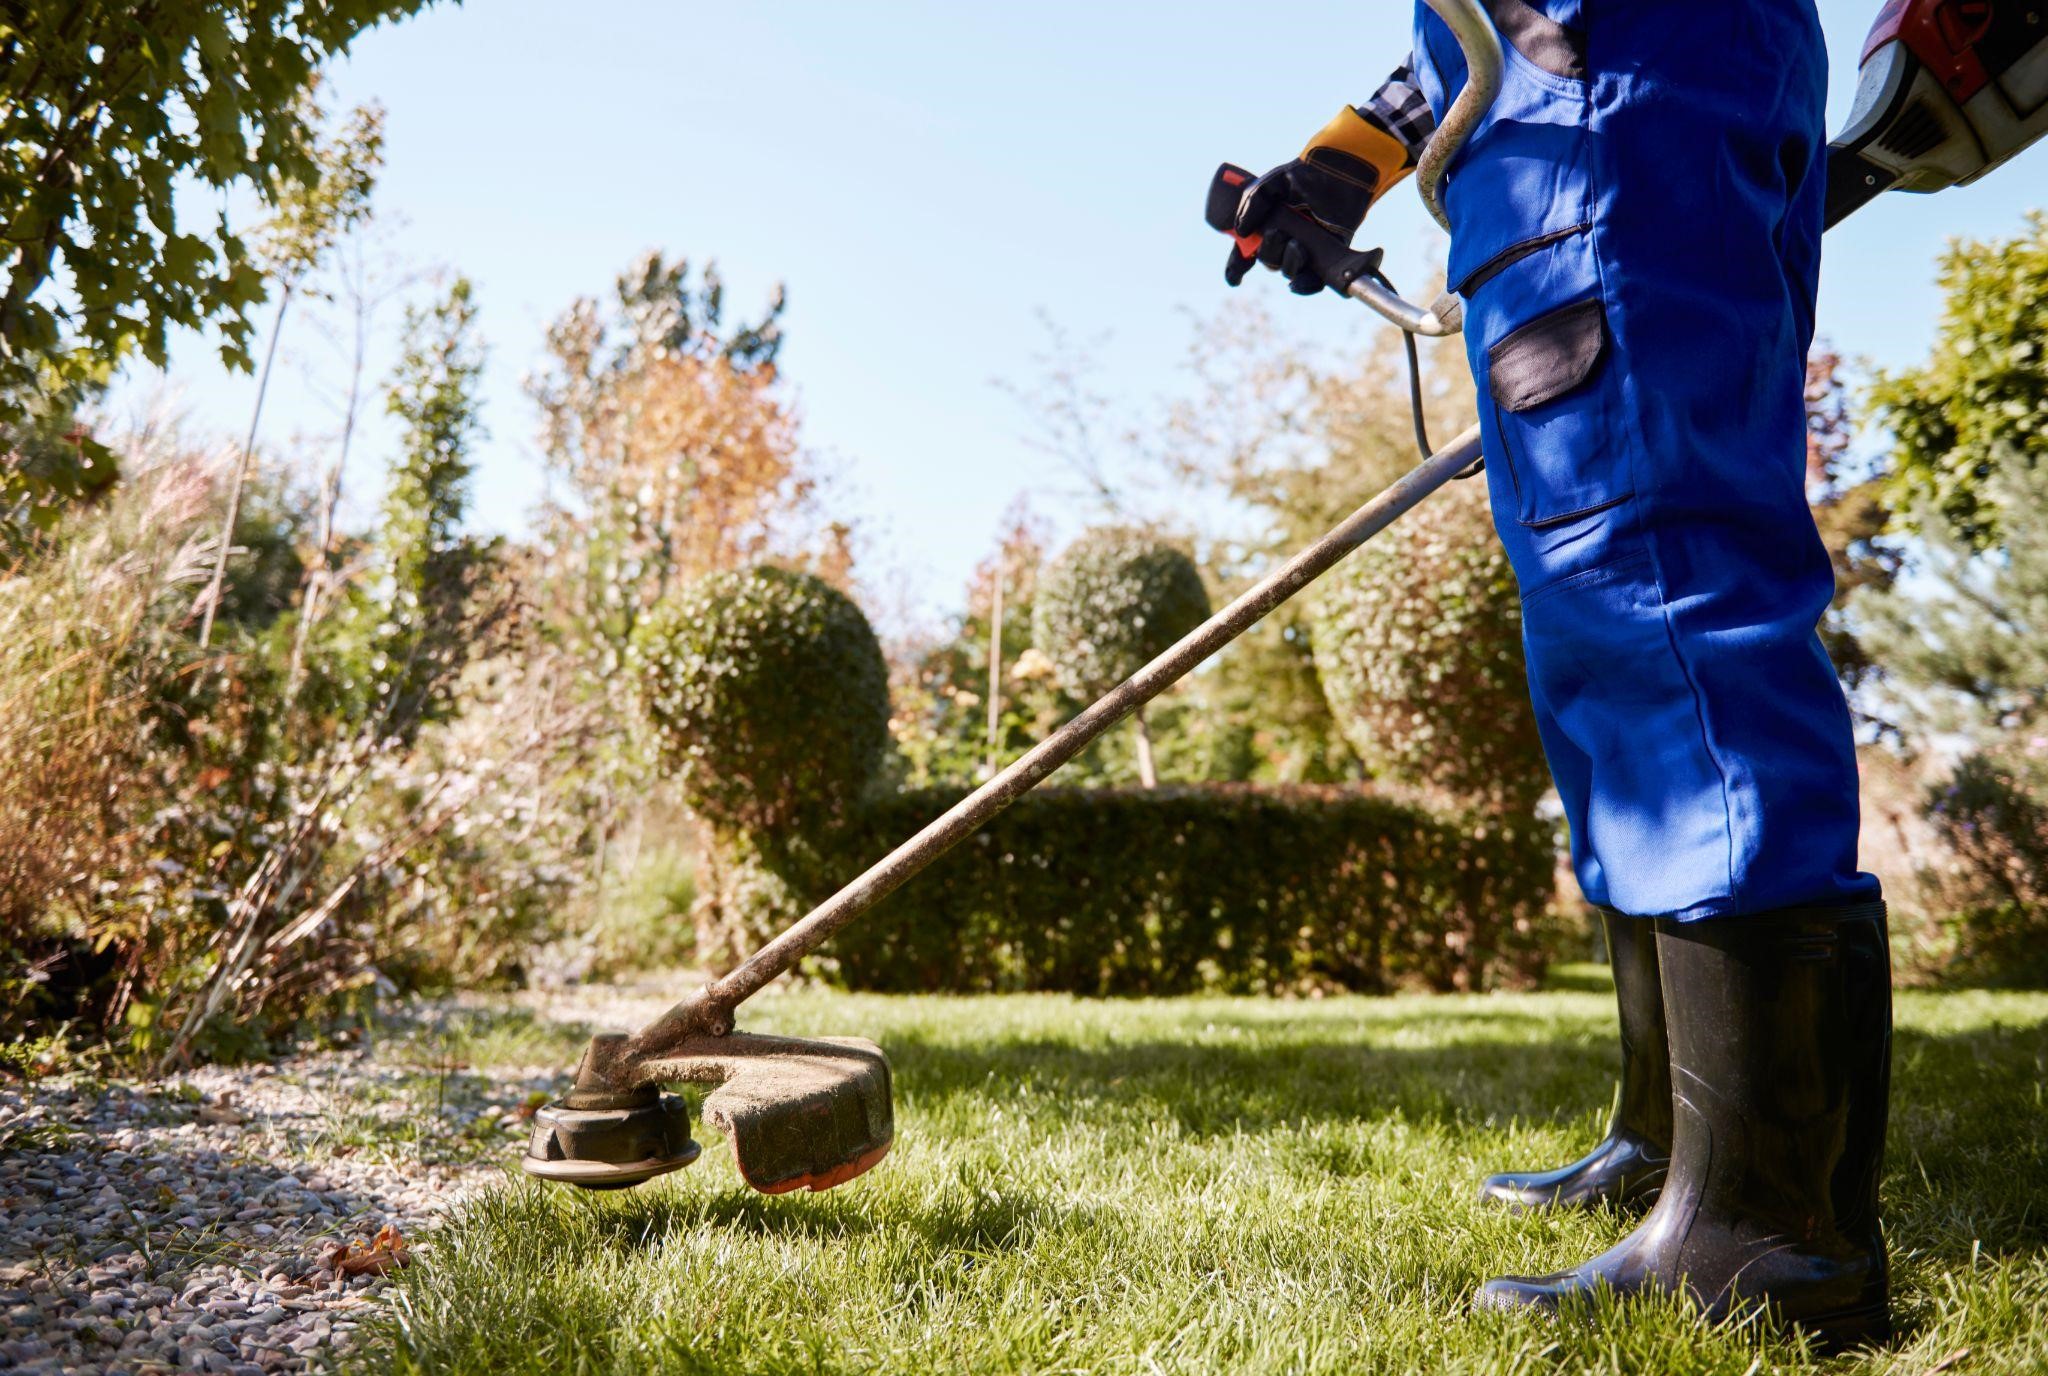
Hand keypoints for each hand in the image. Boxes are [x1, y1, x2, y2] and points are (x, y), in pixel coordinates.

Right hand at [1225, 106, 1409, 294]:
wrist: (1339, 171)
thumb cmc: (1305, 174)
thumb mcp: (1270, 184)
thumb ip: (1251, 203)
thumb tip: (1240, 231)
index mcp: (1268, 225)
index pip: (1247, 252)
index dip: (1237, 266)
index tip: (1235, 279)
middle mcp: (1285, 239)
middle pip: (1268, 260)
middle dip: (1268, 252)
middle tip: (1278, 233)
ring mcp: (1306, 249)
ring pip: (1288, 270)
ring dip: (1288, 262)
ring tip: (1297, 244)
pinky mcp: (1327, 256)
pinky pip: (1312, 281)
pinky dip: (1304, 286)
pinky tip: (1297, 283)